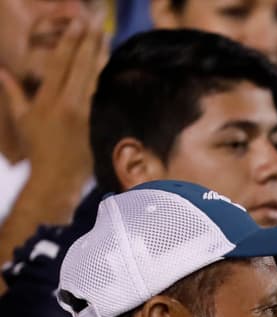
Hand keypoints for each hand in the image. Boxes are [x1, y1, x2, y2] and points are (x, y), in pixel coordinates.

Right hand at [0, 18, 105, 183]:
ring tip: (106, 33)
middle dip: (89, 40)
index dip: (70, 41)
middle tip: (97, 19)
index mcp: (47, 100)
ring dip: (99, 53)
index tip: (78, 23)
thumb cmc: (38, 149)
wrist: (56, 179)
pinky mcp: (94, 122)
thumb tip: (0, 71)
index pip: (60, 63)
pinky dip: (103, 75)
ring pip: (93, 76)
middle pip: (80, 65)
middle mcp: (66, 103)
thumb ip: (14, 92)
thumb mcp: (22, 119)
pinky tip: (107, 61)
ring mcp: (83, 113)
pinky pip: (99, 93)